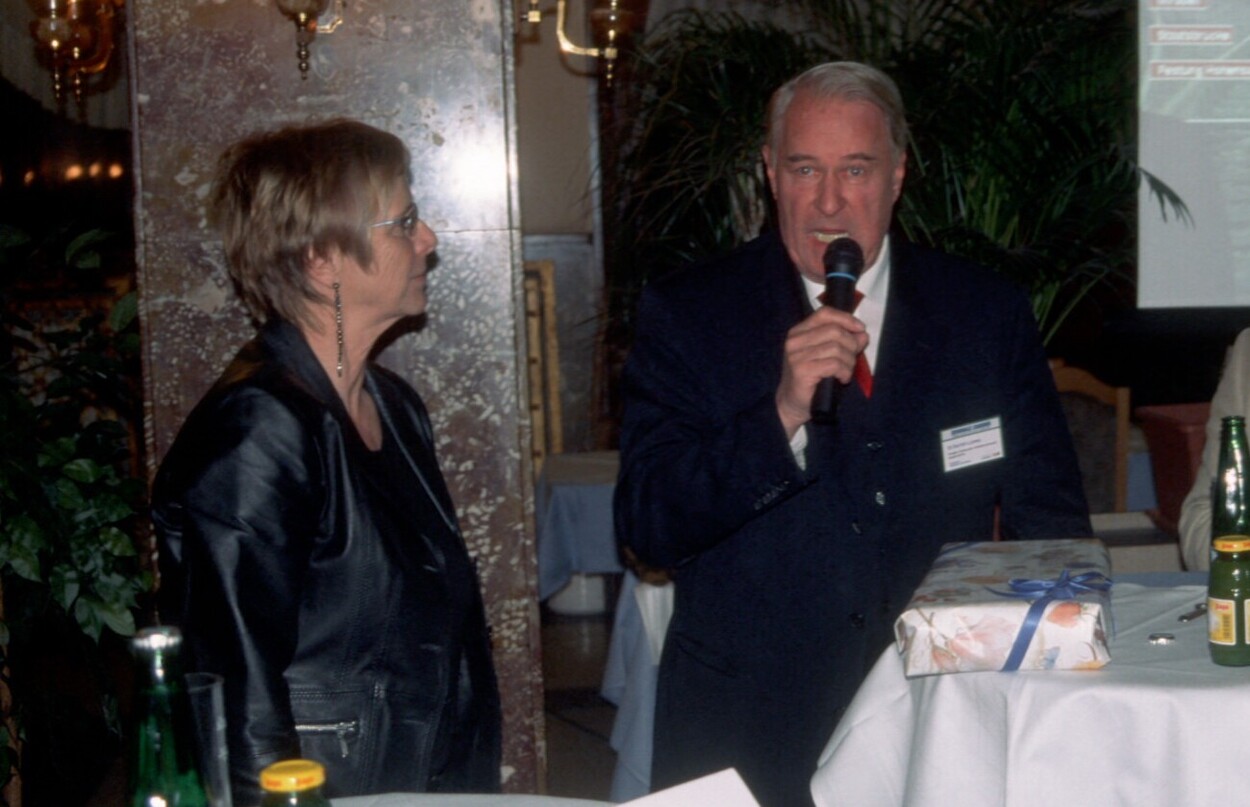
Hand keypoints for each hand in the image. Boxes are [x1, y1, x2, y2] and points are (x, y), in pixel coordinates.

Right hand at [776, 307, 868, 436]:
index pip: (825, 314)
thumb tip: (862, 334)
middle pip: (834, 331)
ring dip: (849, 362)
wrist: (791, 403)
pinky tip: (842, 379)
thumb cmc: (810, 378)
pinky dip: (845, 372)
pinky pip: (834, 364)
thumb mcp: (826, 355)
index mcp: (798, 332)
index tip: (860, 329)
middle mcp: (795, 340)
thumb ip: (843, 342)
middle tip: (852, 359)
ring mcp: (796, 355)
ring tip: (846, 372)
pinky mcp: (802, 370)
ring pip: (837, 348)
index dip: (846, 319)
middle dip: (851, 345)